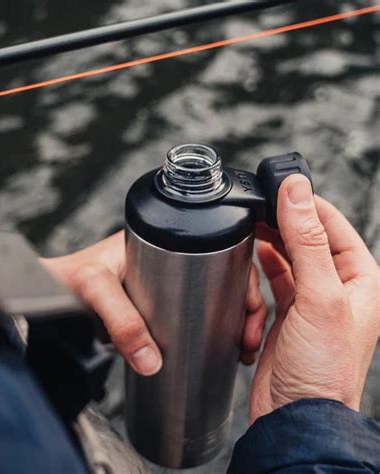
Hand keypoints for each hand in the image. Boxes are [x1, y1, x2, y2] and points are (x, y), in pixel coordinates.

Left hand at [42, 232, 267, 375]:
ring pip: (212, 295)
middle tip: (248, 338)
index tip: (250, 307)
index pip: (216, 248)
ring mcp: (165, 280)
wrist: (47, 291)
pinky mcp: (158, 303)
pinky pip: (193, 311)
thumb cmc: (68, 277)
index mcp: (161, 237)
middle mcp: (168, 255)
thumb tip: (153, 361)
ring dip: (232, 319)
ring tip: (240, 348)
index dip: (241, 275)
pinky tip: (219, 345)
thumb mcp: (96, 290)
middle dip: (245, 304)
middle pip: (222, 275)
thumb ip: (121, 321)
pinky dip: (210, 327)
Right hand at [251, 175, 378, 423]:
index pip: (332, 225)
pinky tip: (250, 294)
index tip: (278, 189)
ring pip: (282, 261)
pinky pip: (268, 285)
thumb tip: (297, 191)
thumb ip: (307, 240)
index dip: (305, 204)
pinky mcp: (285, 315)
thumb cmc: (321, 368)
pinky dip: (256, 288)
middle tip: (254, 220)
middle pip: (304, 241)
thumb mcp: (319, 297)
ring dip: (264, 264)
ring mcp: (309, 302)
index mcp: (359, 280)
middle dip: (278, 233)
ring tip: (251, 265)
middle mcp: (335, 288)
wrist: (294, 416)